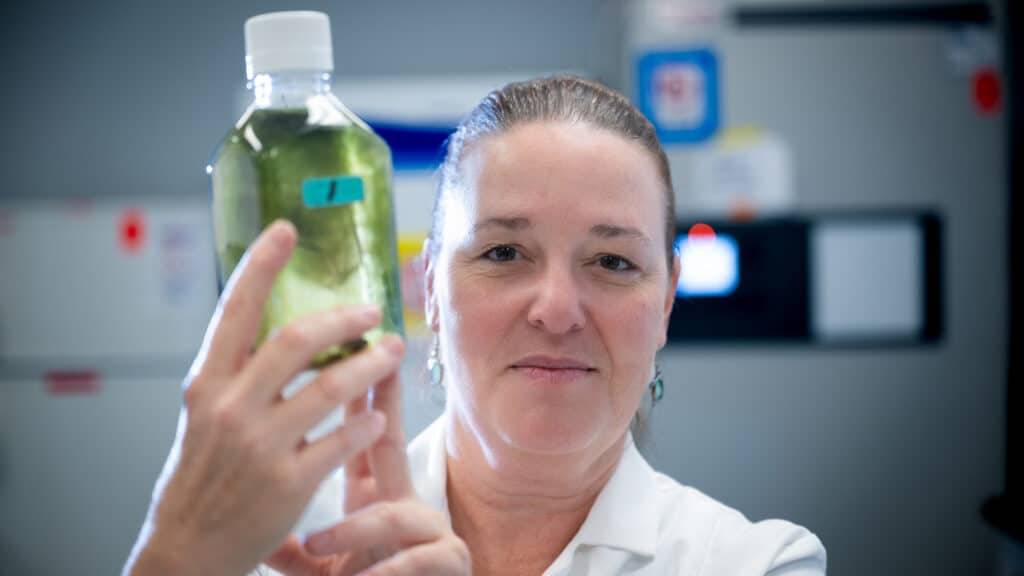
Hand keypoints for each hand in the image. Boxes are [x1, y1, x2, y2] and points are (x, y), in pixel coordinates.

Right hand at [125, 220, 403, 575]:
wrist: (187, 548)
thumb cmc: (202, 475)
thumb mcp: (204, 415)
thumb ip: (239, 375)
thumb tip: (286, 329)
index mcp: (206, 384)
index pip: (235, 311)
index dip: (261, 266)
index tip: (286, 230)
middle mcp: (230, 408)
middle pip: (296, 340)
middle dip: (343, 319)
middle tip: (372, 310)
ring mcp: (260, 446)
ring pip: (330, 387)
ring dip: (370, 364)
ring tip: (392, 351)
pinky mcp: (288, 484)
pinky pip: (342, 440)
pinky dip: (365, 422)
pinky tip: (377, 414)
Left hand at [264, 365, 470, 575]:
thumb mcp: (319, 566)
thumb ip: (290, 545)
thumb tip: (249, 523)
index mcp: (371, 496)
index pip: (357, 436)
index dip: (349, 397)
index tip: (337, 348)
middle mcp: (403, 502)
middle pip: (391, 443)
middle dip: (385, 403)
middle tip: (378, 362)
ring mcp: (428, 530)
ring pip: (393, 515)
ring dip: (354, 529)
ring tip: (317, 544)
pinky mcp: (447, 561)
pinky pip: (415, 561)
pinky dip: (385, 571)